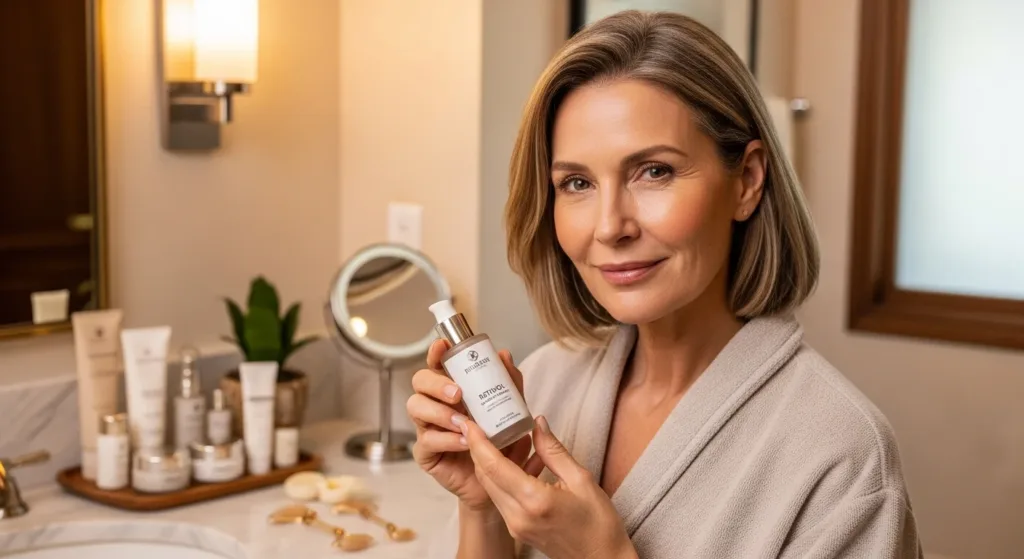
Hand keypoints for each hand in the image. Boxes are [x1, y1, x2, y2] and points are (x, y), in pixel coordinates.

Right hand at [407, 339, 532, 510]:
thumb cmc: (500, 442)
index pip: (437, 364)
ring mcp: (427, 427)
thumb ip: (509, 384)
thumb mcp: (510, 410)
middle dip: (436, 383)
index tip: (442, 346)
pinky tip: (464, 441)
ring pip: (416, 407)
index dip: (435, 352)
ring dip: (440, 411)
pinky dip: (446, 439)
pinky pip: (426, 440)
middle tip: (458, 393)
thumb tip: (504, 355)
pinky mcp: (426, 453)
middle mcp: (435, 403)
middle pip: (419, 381)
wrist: (499, 482)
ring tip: (463, 421)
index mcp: (451, 389)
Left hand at [460, 416, 636, 558]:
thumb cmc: (598, 523)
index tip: (469, 422)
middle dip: (476, 449)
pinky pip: (499, 498)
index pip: (494, 467)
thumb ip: (554, 450)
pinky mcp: (517, 530)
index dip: (478, 443)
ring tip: (487, 438)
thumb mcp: (581, 479)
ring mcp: (515, 525)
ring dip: (484, 463)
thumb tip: (537, 423)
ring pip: (490, 487)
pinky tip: (502, 461)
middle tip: (475, 424)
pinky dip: (496, 477)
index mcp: (534, 500)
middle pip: (485, 477)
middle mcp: (518, 516)